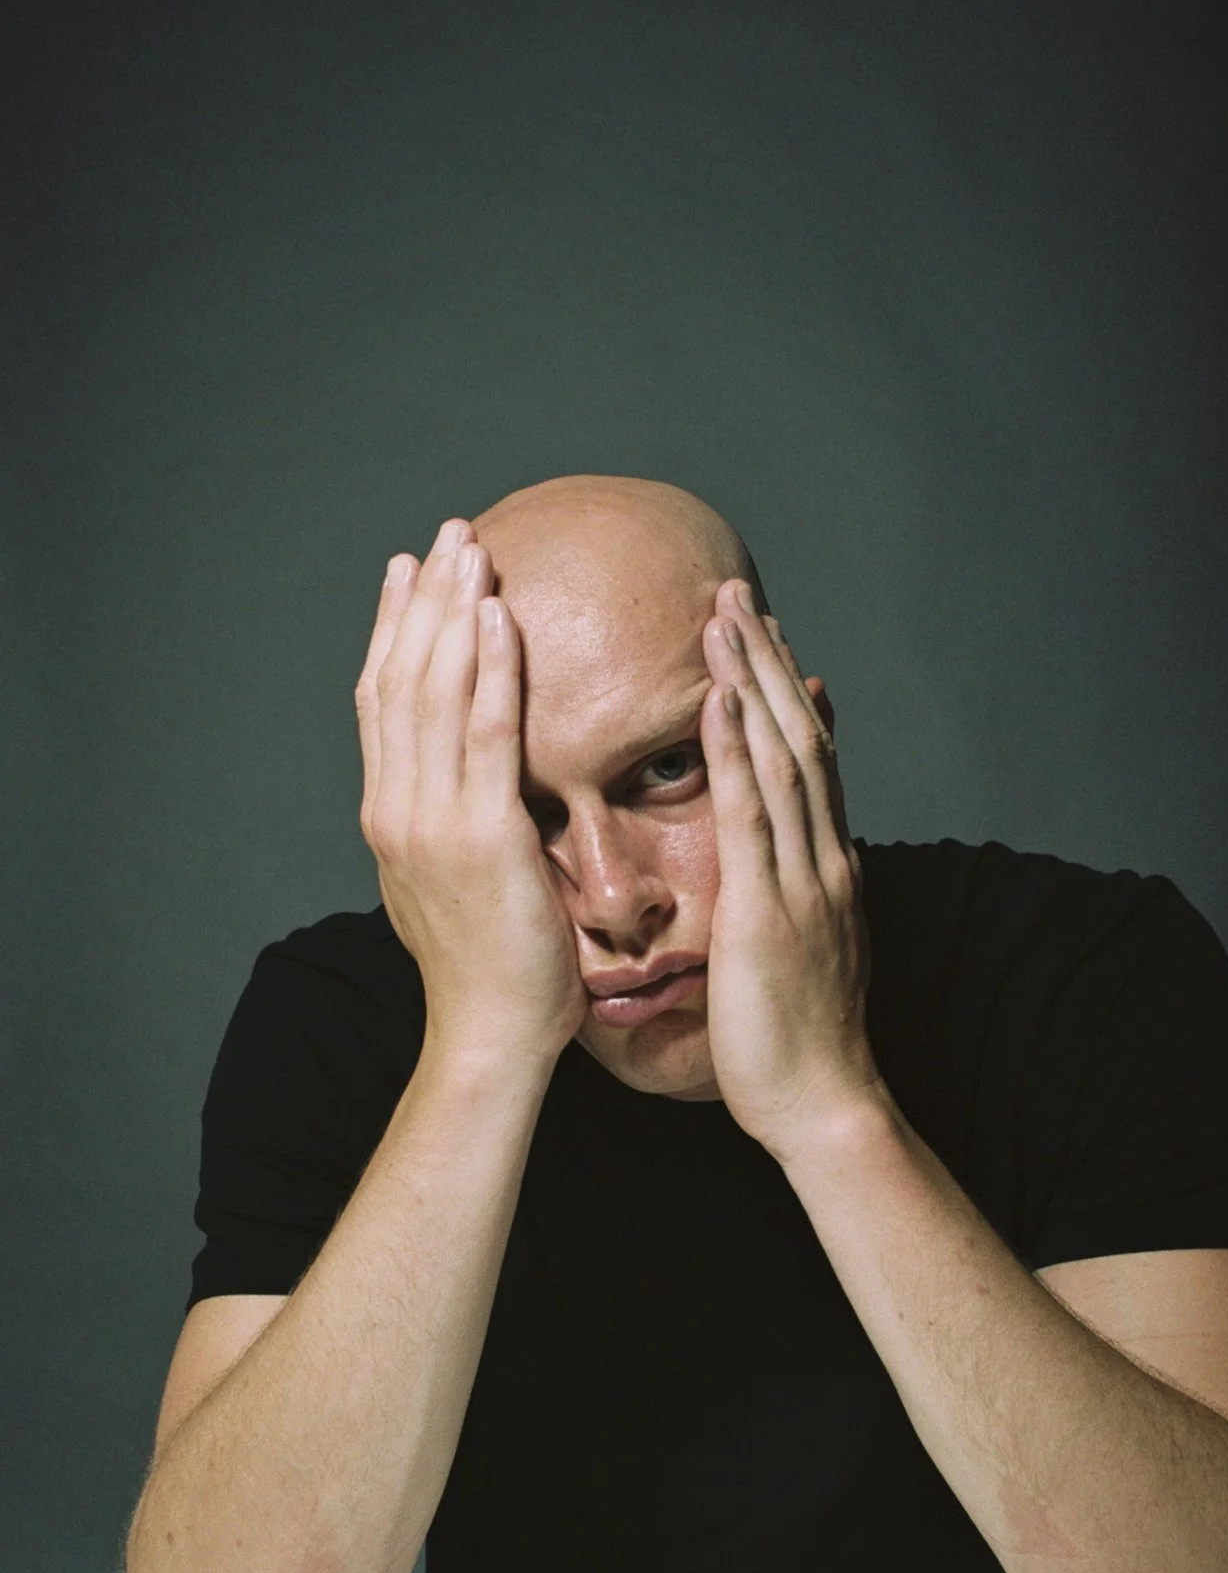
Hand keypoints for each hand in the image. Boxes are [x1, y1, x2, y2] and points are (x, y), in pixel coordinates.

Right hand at [355, 519, 586, 1067]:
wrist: (492, 1037)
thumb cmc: (494, 971)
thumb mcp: (458, 885)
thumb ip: (457, 828)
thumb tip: (476, 793)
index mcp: (390, 818)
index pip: (382, 702)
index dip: (394, 631)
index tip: (409, 574)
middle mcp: (397, 809)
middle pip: (401, 680)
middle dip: (423, 601)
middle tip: (446, 536)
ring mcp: (431, 822)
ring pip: (434, 693)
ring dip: (453, 614)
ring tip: (470, 551)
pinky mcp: (480, 837)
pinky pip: (483, 734)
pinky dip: (488, 669)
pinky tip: (498, 617)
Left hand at [698, 580, 883, 1163]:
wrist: (822, 1104)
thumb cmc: (797, 1043)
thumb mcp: (800, 953)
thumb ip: (789, 900)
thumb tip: (777, 872)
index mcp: (825, 869)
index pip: (808, 761)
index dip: (783, 694)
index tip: (757, 637)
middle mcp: (822, 860)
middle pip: (798, 737)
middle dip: (764, 662)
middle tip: (734, 593)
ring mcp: (802, 881)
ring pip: (780, 759)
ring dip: (750, 682)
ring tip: (721, 616)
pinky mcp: (768, 910)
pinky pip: (751, 818)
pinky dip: (736, 754)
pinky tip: (716, 704)